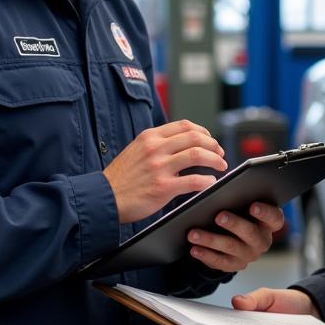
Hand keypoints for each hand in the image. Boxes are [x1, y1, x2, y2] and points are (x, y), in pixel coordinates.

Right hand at [103, 121, 226, 223]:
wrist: (103, 198)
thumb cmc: (120, 178)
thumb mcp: (135, 150)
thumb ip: (156, 145)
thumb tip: (181, 144)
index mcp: (150, 137)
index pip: (185, 126)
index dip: (203, 132)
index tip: (210, 140)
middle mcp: (156, 148)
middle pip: (195, 138)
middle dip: (213, 145)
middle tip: (220, 154)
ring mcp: (160, 167)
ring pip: (198, 155)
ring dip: (215, 160)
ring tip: (221, 166)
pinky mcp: (163, 187)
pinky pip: (193, 181)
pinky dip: (207, 181)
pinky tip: (211, 182)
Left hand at [187, 203, 283, 272]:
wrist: (232, 237)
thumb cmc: (238, 212)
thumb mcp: (242, 204)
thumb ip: (239, 197)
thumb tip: (220, 187)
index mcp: (269, 223)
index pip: (274, 218)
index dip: (265, 213)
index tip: (253, 206)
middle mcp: (262, 240)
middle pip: (251, 232)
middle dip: (234, 224)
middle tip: (219, 216)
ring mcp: (249, 255)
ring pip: (231, 247)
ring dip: (211, 239)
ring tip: (193, 233)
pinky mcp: (234, 265)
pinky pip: (219, 261)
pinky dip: (205, 254)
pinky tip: (194, 248)